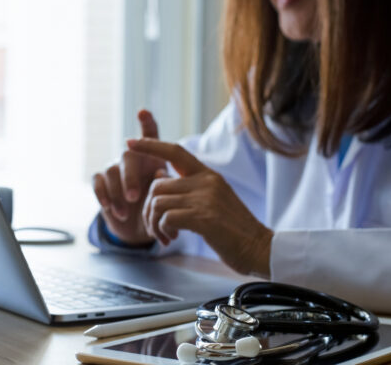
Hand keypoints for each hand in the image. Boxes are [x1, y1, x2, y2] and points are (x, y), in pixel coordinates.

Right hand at [91, 111, 164, 245]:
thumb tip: (158, 174)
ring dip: (118, 194)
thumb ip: (165, 184)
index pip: (150, 134)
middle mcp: (132, 156)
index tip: (142, 112)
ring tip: (126, 212)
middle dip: (129, 178)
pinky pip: (98, 181)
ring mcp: (114, 167)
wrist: (139, 225)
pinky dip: (103, 195)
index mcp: (152, 155)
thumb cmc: (157, 206)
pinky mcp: (101, 180)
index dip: (147, 122)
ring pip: (111, 171)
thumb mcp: (166, 196)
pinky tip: (110, 208)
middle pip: (128, 156)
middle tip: (134, 197)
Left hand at [127, 138, 272, 276]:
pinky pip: (166, 218)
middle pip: (157, 185)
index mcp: (208, 175)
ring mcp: (205, 199)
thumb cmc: (234, 229)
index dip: (150, 145)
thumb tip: (160, 176)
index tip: (130, 143)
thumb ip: (189, 188)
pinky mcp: (203, 218)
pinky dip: (162, 230)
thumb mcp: (213, 200)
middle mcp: (206, 182)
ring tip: (164, 236)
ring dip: (153, 223)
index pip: (175, 150)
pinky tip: (171, 238)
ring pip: (158, 202)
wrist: (259, 248)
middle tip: (155, 228)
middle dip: (148, 209)